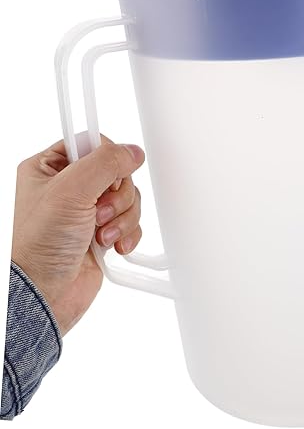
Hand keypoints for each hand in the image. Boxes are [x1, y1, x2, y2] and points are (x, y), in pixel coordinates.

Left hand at [11, 136, 144, 335]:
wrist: (45, 293)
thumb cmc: (38, 246)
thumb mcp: (70, 191)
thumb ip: (105, 163)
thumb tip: (132, 152)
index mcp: (50, 168)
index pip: (90, 142)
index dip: (106, 158)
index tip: (108, 174)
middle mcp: (70, 187)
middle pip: (117, 172)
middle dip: (116, 196)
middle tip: (97, 211)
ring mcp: (88, 210)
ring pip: (128, 197)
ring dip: (121, 217)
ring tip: (101, 234)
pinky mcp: (103, 232)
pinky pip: (132, 220)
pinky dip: (128, 233)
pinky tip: (112, 246)